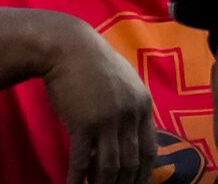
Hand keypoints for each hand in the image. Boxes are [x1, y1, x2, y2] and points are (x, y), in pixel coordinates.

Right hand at [44, 15, 157, 183]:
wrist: (68, 47)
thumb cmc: (94, 64)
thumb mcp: (124, 82)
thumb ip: (131, 109)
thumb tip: (131, 138)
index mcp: (143, 104)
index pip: (149, 150)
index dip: (144, 174)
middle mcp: (130, 114)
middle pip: (131, 163)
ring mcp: (108, 120)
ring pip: (110, 167)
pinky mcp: (83, 123)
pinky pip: (81, 161)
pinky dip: (77, 179)